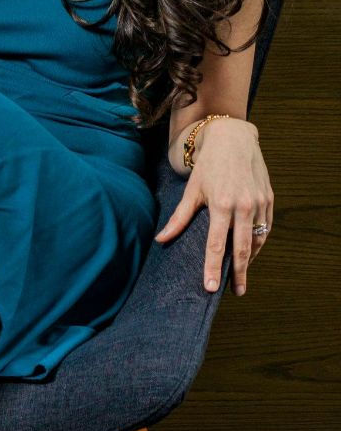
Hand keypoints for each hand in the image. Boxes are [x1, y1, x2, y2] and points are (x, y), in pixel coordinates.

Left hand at [154, 118, 271, 295]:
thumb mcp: (191, 190)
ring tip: (241, 275)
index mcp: (221, 206)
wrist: (233, 139)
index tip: (211, 288)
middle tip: (235, 291)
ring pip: (257, 240)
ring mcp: (259, 203)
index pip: (216, 245)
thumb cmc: (208, 166)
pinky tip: (250, 253)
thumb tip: (160, 240)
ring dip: (249, 260)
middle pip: (242, 249)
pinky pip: (266, 228)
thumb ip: (179, 218)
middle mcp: (243, 206)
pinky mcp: (269, 199)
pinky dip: (258, 243)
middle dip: (238, 274)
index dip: (212, 268)